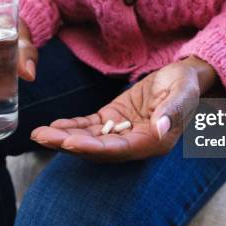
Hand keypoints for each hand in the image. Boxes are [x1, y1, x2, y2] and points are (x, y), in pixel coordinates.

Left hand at [30, 56, 217, 160]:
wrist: (185, 76)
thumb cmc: (187, 85)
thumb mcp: (184, 93)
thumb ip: (173, 111)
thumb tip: (161, 129)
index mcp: (154, 141)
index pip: (119, 149)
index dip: (94, 148)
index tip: (71, 143)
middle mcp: (135, 142)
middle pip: (98, 149)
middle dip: (70, 144)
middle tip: (43, 139)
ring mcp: (123, 131)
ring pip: (90, 139)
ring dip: (64, 137)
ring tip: (38, 134)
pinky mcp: (115, 119)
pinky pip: (90, 126)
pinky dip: (72, 126)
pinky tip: (53, 126)